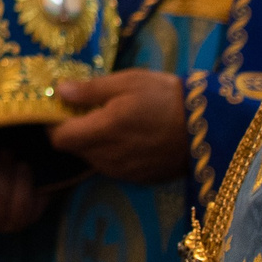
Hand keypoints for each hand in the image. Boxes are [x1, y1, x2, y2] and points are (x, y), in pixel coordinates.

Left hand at [46, 69, 189, 183]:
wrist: (208, 125)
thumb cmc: (165, 96)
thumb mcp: (128, 82)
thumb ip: (90, 90)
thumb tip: (59, 91)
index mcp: (103, 131)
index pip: (59, 139)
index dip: (53, 124)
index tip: (60, 109)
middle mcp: (108, 158)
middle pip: (74, 150)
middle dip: (73, 131)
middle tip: (87, 110)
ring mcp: (124, 172)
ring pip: (92, 159)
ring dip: (92, 143)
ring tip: (110, 121)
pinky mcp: (138, 179)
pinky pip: (112, 167)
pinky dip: (111, 153)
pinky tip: (128, 136)